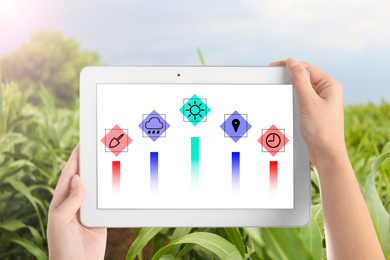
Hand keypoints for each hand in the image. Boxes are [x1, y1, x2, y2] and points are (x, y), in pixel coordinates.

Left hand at [47, 144, 106, 259]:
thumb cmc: (62, 246)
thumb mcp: (61, 221)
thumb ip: (70, 200)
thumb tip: (78, 178)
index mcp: (62, 200)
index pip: (69, 174)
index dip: (75, 158)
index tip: (83, 143)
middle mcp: (75, 202)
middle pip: (85, 177)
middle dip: (91, 163)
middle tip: (101, 147)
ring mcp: (88, 209)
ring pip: (97, 187)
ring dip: (104, 175)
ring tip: (112, 160)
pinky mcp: (100, 218)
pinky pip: (106, 201)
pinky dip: (112, 191)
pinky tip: (119, 182)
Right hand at [269, 58, 346, 169]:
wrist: (325, 155)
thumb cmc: (322, 130)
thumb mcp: (308, 101)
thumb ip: (299, 80)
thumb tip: (291, 61)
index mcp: (330, 85)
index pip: (307, 68)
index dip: (290, 66)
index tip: (274, 67)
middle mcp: (326, 92)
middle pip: (303, 78)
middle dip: (288, 79)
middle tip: (273, 81)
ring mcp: (320, 103)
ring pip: (300, 91)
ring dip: (289, 92)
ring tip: (279, 95)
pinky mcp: (313, 113)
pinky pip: (299, 102)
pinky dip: (290, 102)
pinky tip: (284, 106)